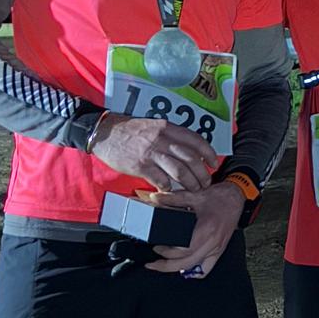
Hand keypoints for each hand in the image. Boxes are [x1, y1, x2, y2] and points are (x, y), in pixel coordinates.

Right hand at [91, 111, 216, 191]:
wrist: (105, 133)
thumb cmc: (130, 131)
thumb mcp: (153, 127)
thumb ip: (170, 136)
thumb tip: (188, 151)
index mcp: (167, 128)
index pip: (195, 140)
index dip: (208, 153)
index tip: (213, 163)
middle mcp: (162, 139)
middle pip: (190, 159)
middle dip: (202, 173)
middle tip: (205, 182)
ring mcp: (151, 153)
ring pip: (179, 171)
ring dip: (190, 183)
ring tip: (194, 189)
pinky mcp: (141, 166)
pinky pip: (161, 181)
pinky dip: (168, 188)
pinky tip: (169, 190)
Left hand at [146, 181, 245, 277]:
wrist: (236, 197)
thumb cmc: (219, 197)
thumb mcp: (193, 195)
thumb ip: (172, 198)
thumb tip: (155, 198)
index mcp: (205, 229)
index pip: (184, 250)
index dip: (167, 253)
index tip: (157, 248)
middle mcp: (212, 242)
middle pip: (187, 263)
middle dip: (167, 266)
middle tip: (154, 263)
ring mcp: (217, 248)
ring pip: (196, 269)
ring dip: (179, 269)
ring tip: (165, 266)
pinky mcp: (219, 250)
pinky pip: (206, 268)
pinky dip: (194, 271)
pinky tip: (184, 267)